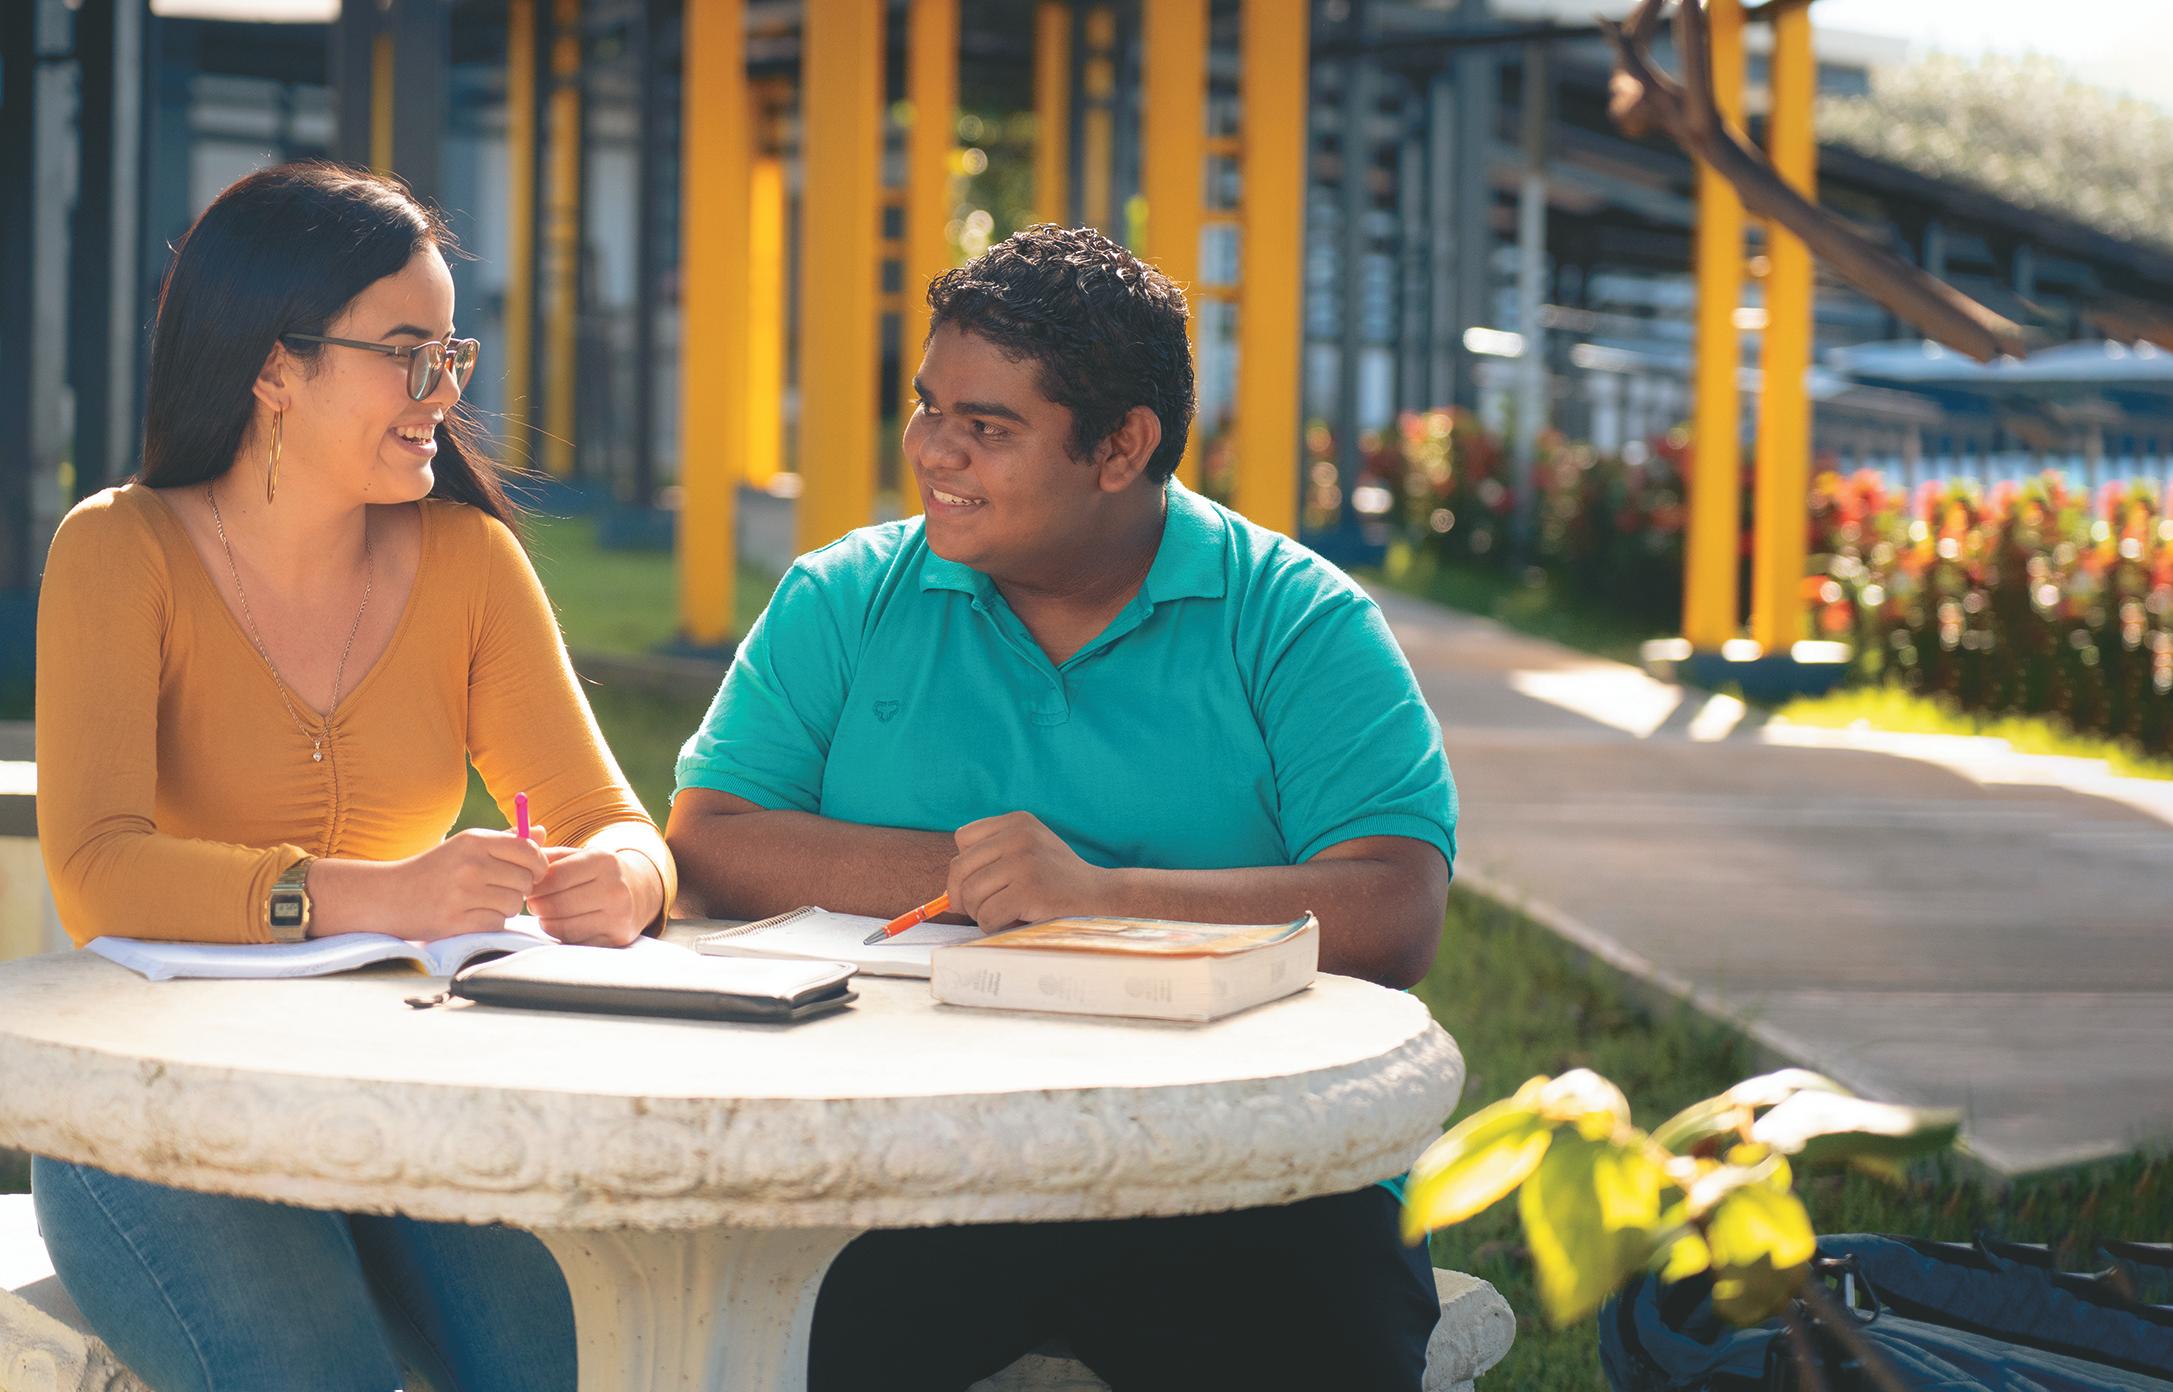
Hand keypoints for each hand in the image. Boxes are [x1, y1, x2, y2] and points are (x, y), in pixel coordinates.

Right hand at [385, 829, 547, 940]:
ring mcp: (462, 894)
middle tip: (500, 889)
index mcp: (474, 841)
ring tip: (483, 901)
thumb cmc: (434, 869)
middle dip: (520, 888)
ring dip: (505, 906)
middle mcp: (470, 864)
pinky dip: (490, 922)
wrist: (388, 895)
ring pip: (515, 904)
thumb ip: (505, 839)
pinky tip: (472, 915)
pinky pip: (497, 923)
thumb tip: (542, 832)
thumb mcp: (465, 846)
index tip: (531, 871)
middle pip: (526, 880)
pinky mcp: (455, 921)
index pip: (529, 851)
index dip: (538, 864)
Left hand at [528, 842, 661, 946]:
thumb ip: (545, 853)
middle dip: (538, 905)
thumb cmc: (595, 873)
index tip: (530, 886)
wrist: (638, 892)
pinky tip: (565, 923)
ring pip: (562, 926)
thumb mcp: (577, 856)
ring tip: (548, 912)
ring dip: (546, 921)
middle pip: (556, 904)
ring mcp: (618, 916)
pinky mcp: (616, 938)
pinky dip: (562, 934)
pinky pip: (573, 941)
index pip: (554, 877)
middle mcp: (615, 888)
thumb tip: (516, 842)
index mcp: (604, 860)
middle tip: (535, 902)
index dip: (534, 885)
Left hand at [946, 812, 1108, 930]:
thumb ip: (990, 861)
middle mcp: (1019, 836)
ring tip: (1003, 914)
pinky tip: (1012, 922)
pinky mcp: (1028, 890)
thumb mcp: (1027, 853)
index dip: (966, 866)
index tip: (981, 882)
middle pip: (959, 868)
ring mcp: (1024, 862)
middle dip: (963, 895)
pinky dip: (992, 926)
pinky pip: (986, 915)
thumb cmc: (1058, 881)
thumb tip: (946, 897)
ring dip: (980, 913)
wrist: (1101, 898)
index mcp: (1017, 821)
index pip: (963, 839)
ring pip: (970, 894)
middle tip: (981, 908)